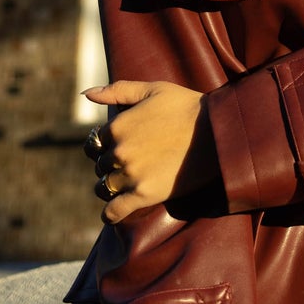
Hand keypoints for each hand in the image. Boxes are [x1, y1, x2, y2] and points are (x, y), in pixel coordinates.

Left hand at [83, 79, 218, 221]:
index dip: (104, 145)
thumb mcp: (152, 89)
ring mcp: (131, 175)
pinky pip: (115, 211)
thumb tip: (86, 93)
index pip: (95, 142)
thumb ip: (117, 90)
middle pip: (101, 165)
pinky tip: (112, 213)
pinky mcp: (144, 195)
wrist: (217, 130)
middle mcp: (119, 152)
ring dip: (110, 187)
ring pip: (105, 187)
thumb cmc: (186, 105)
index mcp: (117, 126)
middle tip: (127, 165)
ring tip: (121, 186)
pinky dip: (110, 214)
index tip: (117, 148)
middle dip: (109, 165)